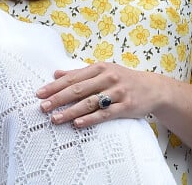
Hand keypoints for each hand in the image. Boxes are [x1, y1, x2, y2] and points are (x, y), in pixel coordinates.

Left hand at [36, 62, 158, 127]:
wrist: (152, 87)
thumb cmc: (123, 78)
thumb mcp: (102, 70)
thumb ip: (79, 73)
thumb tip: (56, 73)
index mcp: (99, 67)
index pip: (73, 77)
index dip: (55, 85)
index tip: (40, 93)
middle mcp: (107, 78)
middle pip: (78, 89)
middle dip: (59, 98)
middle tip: (43, 106)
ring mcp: (117, 92)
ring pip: (89, 102)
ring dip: (71, 111)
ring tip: (56, 118)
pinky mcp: (125, 106)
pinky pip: (105, 113)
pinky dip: (90, 118)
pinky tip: (78, 123)